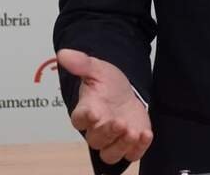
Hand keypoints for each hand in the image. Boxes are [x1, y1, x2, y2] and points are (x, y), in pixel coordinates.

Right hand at [57, 49, 152, 164]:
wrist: (127, 92)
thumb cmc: (108, 84)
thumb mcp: (97, 69)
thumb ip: (82, 63)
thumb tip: (63, 54)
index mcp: (86, 110)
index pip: (79, 119)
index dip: (84, 118)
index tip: (93, 112)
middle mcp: (97, 129)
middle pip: (96, 140)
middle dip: (108, 133)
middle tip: (119, 122)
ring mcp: (114, 139)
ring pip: (111, 154)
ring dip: (121, 145)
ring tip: (133, 132)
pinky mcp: (130, 145)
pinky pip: (132, 154)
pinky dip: (138, 148)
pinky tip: (145, 134)